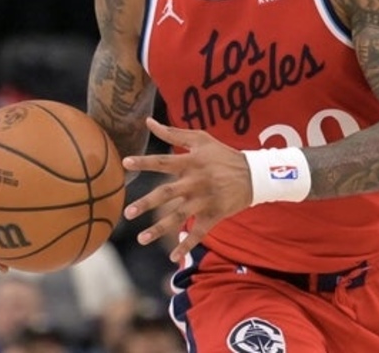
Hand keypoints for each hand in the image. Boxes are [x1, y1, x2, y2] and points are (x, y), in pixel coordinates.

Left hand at [121, 117, 251, 262]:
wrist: (254, 174)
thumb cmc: (223, 155)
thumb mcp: (201, 139)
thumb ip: (173, 132)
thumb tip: (148, 122)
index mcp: (191, 162)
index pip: (163, 161)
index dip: (144, 162)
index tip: (125, 163)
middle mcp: (195, 182)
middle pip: (167, 193)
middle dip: (147, 203)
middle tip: (128, 212)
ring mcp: (204, 200)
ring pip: (179, 216)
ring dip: (160, 229)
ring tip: (141, 239)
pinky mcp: (214, 215)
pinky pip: (198, 232)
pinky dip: (186, 245)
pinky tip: (172, 257)